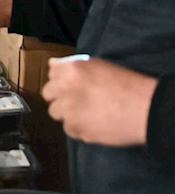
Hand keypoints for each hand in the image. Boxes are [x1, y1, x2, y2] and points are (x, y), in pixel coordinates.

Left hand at [42, 57, 156, 145]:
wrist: (145, 109)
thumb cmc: (127, 85)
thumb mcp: (98, 66)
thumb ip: (70, 66)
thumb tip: (51, 64)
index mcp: (71, 69)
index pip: (51, 74)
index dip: (62, 81)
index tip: (73, 86)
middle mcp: (64, 88)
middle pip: (48, 94)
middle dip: (60, 96)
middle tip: (78, 100)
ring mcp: (68, 109)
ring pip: (55, 112)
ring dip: (67, 113)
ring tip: (88, 112)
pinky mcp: (76, 128)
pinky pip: (68, 129)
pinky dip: (79, 128)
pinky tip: (94, 124)